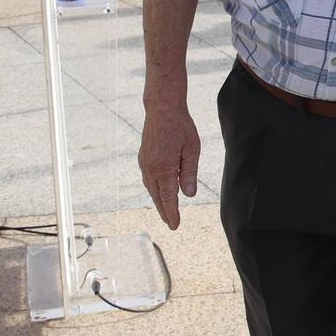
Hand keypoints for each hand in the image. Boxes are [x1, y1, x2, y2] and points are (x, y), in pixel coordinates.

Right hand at [137, 102, 200, 229]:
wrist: (162, 109)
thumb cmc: (181, 127)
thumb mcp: (192, 149)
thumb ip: (189, 173)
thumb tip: (189, 194)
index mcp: (164, 167)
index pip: (168, 197)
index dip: (172, 213)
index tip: (175, 225)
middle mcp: (151, 168)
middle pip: (158, 196)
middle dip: (165, 211)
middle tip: (172, 224)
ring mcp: (145, 163)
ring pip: (151, 189)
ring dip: (159, 201)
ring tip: (167, 212)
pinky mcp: (143, 159)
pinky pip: (148, 179)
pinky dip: (154, 189)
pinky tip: (160, 192)